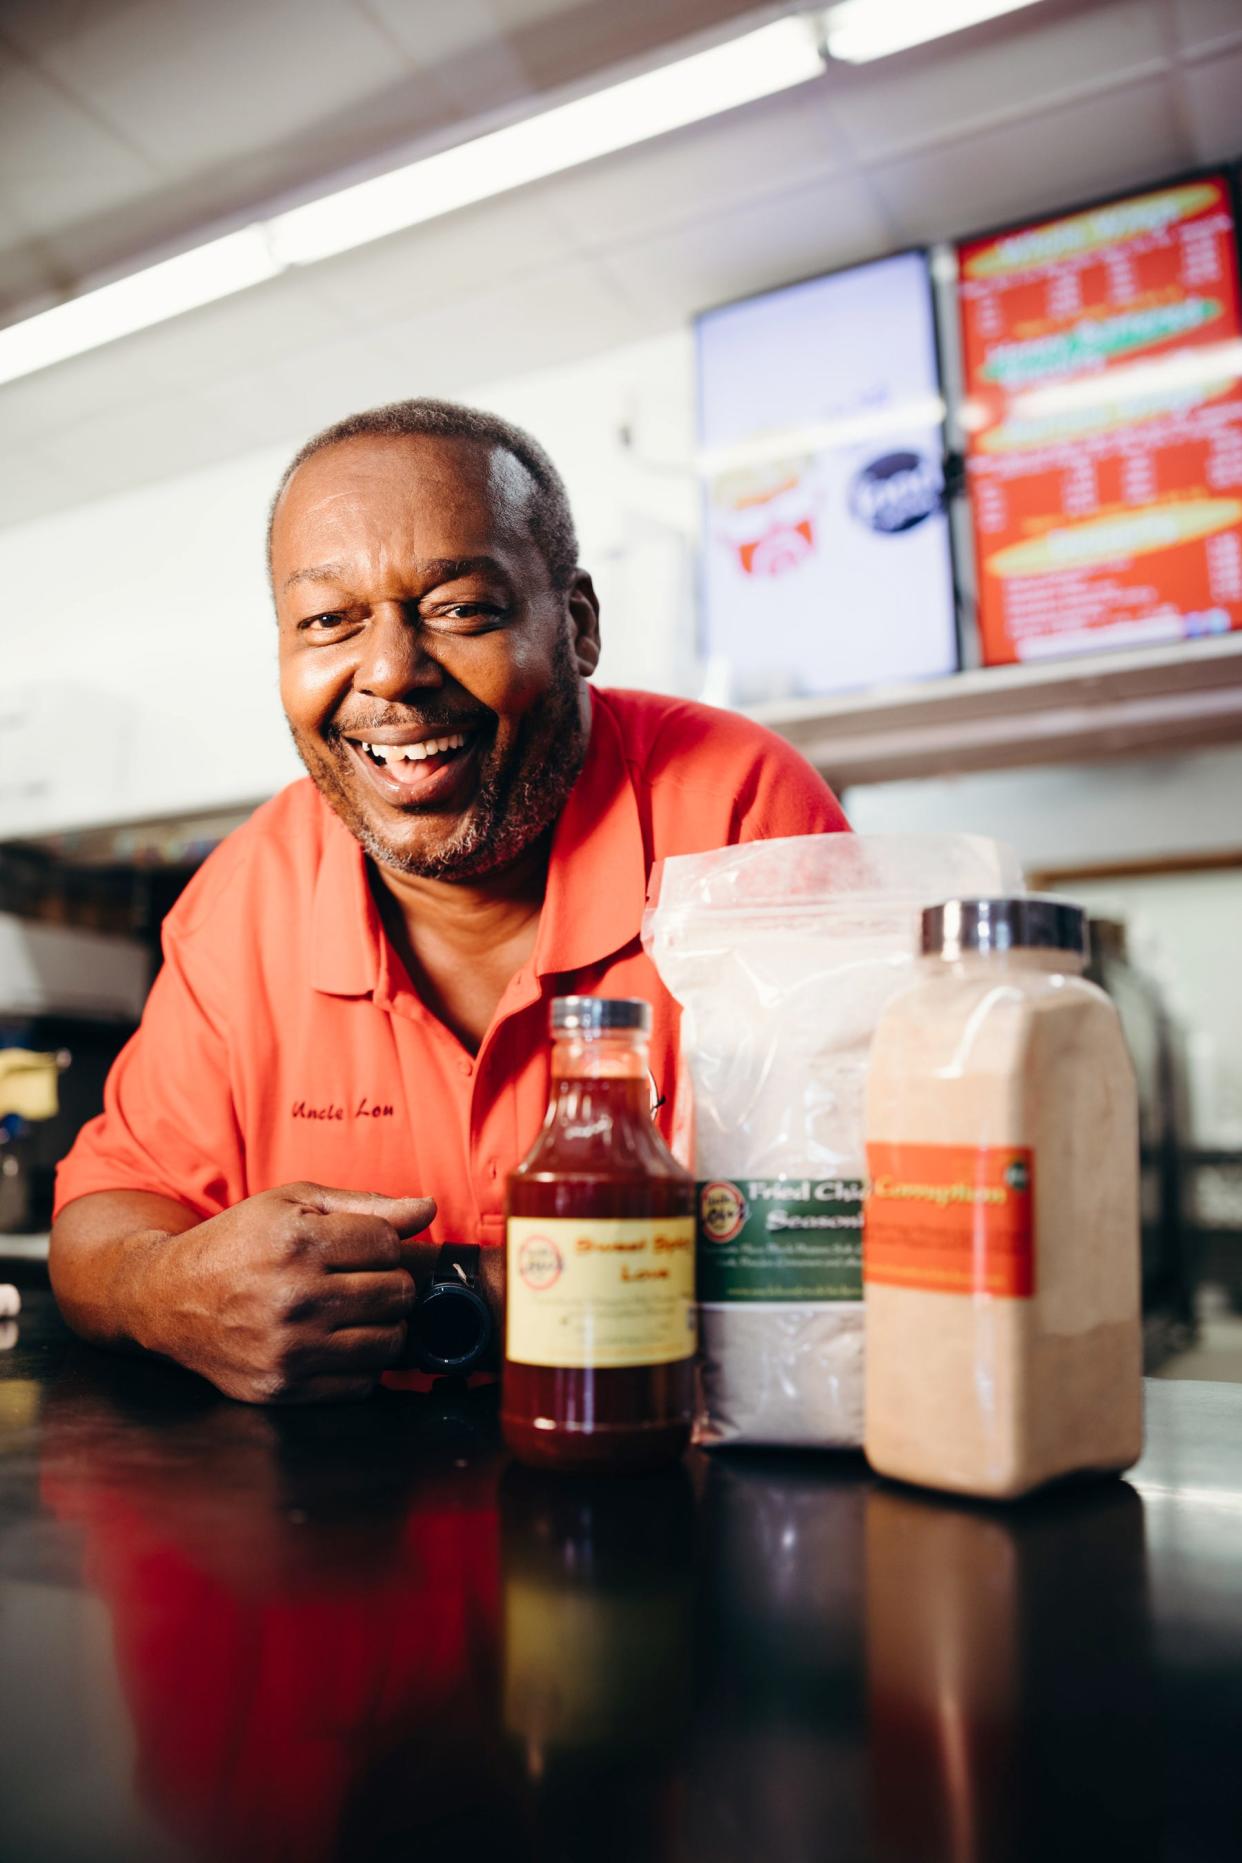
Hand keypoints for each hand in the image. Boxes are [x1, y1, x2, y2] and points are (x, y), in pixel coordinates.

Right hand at [155, 1182, 435, 1403]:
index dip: (382, 1243)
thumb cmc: (238, 1243)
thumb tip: (427, 1209)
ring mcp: (290, 1348)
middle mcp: (295, 1297)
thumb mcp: (292, 1204)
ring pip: (390, 1342)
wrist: (168, 1299)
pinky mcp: (284, 1388)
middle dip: (388, 1283)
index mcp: (297, 1243)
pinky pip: (362, 1383)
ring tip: (351, 1312)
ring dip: (381, 1326)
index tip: (359, 1247)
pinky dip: (360, 1364)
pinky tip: (334, 1342)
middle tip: (358, 1280)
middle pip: (398, 1293)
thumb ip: (365, 1205)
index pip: (388, 1244)